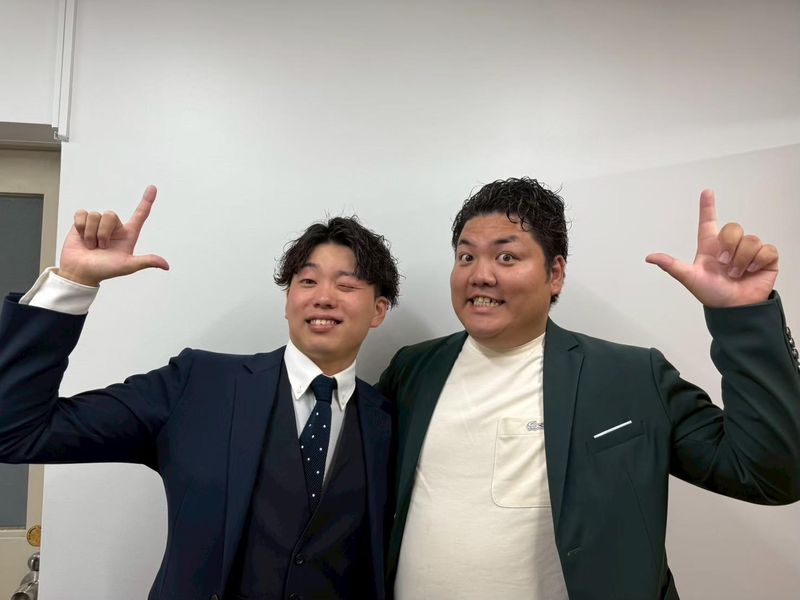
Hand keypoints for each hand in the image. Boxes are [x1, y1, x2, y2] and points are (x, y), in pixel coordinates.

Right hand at [58, 185, 169, 285]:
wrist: (81, 272)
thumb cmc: (105, 270)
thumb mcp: (128, 266)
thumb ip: (146, 261)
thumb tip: (166, 266)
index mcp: (128, 234)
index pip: (140, 215)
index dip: (147, 201)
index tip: (153, 187)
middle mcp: (114, 227)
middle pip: (110, 215)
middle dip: (103, 233)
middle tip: (101, 247)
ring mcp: (98, 224)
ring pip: (95, 216)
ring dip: (90, 234)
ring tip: (91, 246)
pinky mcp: (83, 222)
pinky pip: (82, 214)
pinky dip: (80, 227)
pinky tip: (81, 237)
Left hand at [645, 189, 777, 307]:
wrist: (734, 309)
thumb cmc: (712, 294)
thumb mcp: (689, 278)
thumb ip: (671, 266)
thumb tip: (649, 257)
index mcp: (710, 247)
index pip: (708, 222)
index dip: (708, 207)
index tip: (706, 192)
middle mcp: (729, 246)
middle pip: (733, 228)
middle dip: (728, 247)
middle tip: (725, 266)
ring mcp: (748, 251)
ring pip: (750, 239)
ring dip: (742, 259)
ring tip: (737, 273)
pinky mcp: (766, 258)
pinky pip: (766, 249)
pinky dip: (758, 261)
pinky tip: (752, 271)